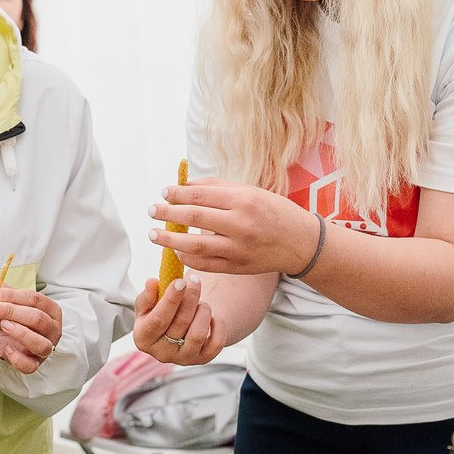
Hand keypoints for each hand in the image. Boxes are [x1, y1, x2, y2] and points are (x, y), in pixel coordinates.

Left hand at [0, 286, 61, 373]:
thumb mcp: (9, 304)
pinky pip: (30, 365)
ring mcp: (47, 348)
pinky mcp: (36, 364)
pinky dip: (16, 358)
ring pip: (40, 343)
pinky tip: (4, 347)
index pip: (34, 298)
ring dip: (20, 333)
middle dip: (11, 311)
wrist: (13, 343)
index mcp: (50, 309)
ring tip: (2, 325)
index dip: (11, 295)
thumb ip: (0, 294)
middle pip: (37, 318)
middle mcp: (53, 329)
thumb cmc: (14, 320)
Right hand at [133, 276, 224, 365]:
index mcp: (143, 338)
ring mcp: (183, 359)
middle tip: (194, 281)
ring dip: (203, 311)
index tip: (180, 282)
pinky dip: (218, 326)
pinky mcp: (203, 359)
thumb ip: (148, 294)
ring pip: (198, 334)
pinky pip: (216, 343)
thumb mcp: (149, 303)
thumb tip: (152, 283)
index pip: (157, 320)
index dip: (170, 300)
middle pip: (180, 323)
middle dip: (190, 298)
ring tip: (201, 302)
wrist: (180, 325)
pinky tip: (212, 316)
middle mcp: (162, 353)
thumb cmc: (161, 312)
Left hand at [150, 179, 318, 275]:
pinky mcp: (237, 267)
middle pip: (193, 218)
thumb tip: (185, 185)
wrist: (301, 243)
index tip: (164, 192)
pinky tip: (177, 252)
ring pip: (194, 245)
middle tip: (152, 211)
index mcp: (243, 200)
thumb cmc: (274, 212)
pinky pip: (205, 264)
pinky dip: (187, 258)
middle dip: (167, 214)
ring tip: (154, 234)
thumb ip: (218, 187)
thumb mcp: (251, 191)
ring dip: (169, 240)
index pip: (200, 195)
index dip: (177, 194)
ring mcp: (238, 248)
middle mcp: (240, 224)